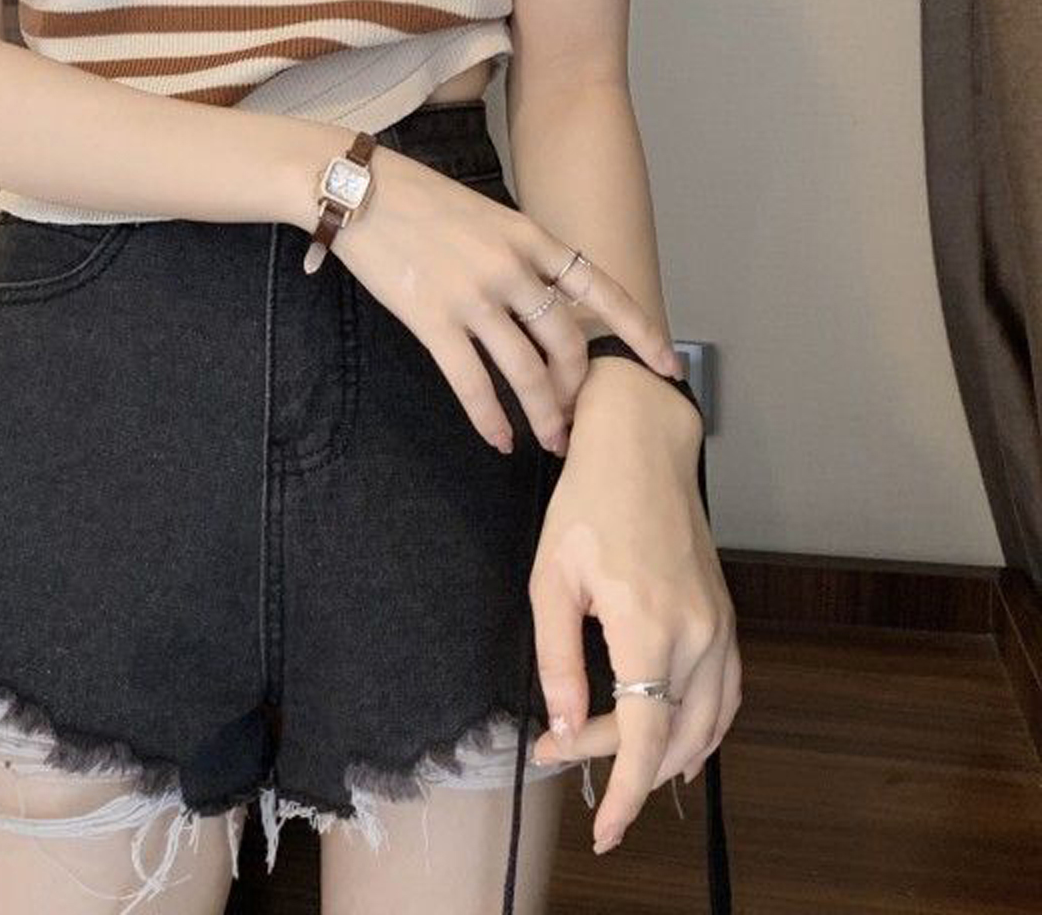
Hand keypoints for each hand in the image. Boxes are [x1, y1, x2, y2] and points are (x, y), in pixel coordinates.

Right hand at [325, 146, 685, 455]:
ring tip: (549, 441)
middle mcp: (512, 268)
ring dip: (543, 415)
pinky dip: (490, 418)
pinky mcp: (433, 319)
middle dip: (578, 390)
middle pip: (567, 344)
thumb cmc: (417, 198)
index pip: (603, 291)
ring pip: (526, 372)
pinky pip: (472, 383)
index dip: (642, 332)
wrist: (358, 189)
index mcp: (531, 237)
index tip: (669, 367)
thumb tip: (540, 302)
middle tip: (578, 419)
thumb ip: (519, 254)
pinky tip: (499, 438)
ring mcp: (473, 296)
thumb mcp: (487, 214)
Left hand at [527, 361, 740, 853]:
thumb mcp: (551, 577)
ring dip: (661, 755)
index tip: (603, 830)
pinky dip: (704, 729)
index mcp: (649, 625)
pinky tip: (677, 744)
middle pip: (670, 737)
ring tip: (608, 758)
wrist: (642, 447)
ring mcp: (720, 626)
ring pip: (706, 725)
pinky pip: (726, 694)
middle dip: (616, 763)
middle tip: (556, 748)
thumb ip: (556, 656)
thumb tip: (561, 723)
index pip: (644, 736)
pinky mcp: (727, 617)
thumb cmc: (588, 502)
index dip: (623, 792)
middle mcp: (698, 634)